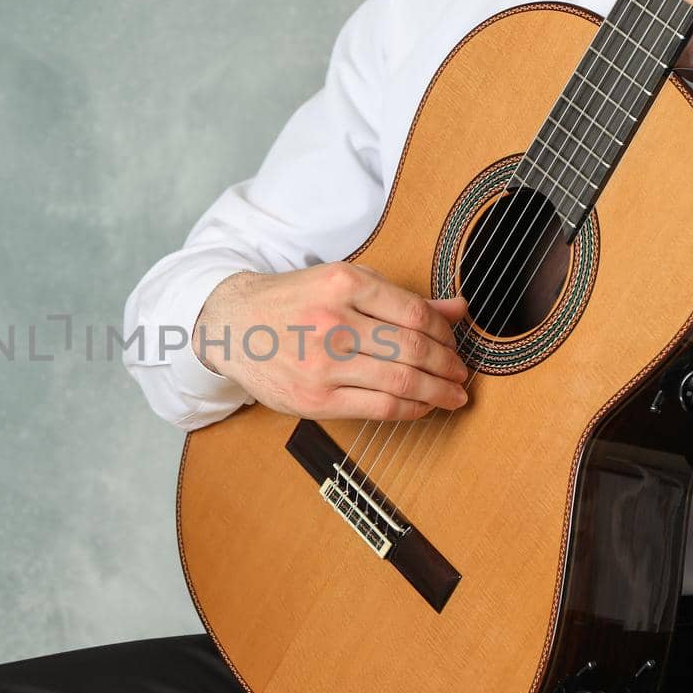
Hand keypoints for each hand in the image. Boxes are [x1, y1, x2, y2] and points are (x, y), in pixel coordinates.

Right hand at [193, 263, 469, 420]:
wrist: (232, 326)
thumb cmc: (292, 302)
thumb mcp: (342, 283)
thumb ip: (399, 297)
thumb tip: (458, 309)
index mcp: (342, 283)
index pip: (414, 313)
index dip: (445, 333)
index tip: (453, 343)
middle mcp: (332, 321)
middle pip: (412, 348)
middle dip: (447, 365)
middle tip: (460, 373)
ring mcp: (322, 363)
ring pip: (400, 382)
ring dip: (437, 391)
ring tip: (452, 394)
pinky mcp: (314, 398)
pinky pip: (378, 408)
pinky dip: (410, 409)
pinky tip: (420, 406)